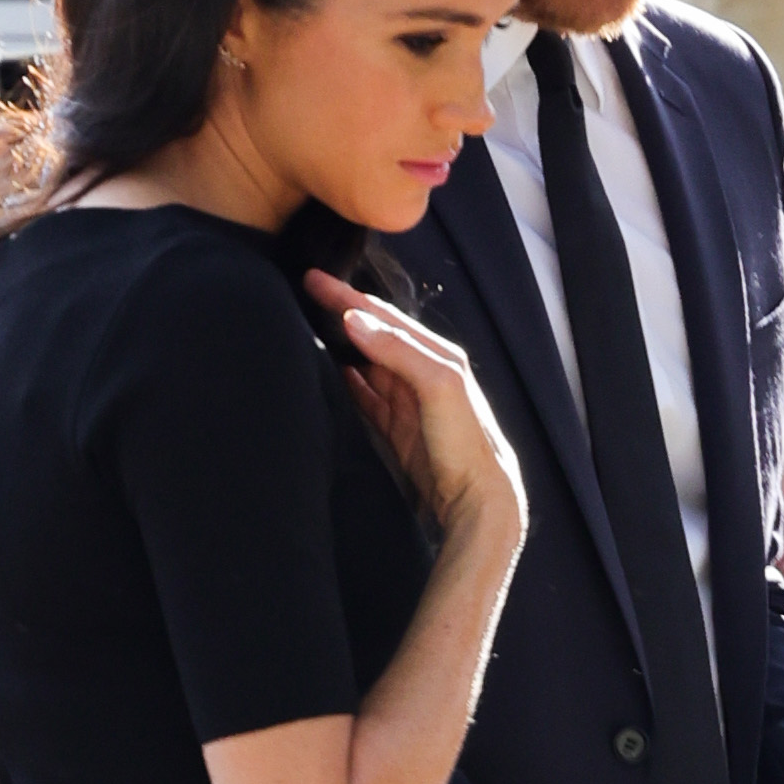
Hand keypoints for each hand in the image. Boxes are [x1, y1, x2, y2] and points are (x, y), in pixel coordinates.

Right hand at [316, 280, 525, 547]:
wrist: (479, 503)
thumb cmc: (468, 444)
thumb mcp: (439, 387)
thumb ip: (400, 351)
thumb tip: (356, 320)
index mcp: (437, 355)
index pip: (384, 317)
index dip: (347, 296)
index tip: (313, 279)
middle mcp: (422, 374)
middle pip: (373, 336)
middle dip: (340, 314)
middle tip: (303, 296)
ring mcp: (408, 403)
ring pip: (366, 365)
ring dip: (340, 346)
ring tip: (308, 328)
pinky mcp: (397, 430)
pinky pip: (365, 399)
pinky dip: (345, 383)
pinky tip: (328, 373)